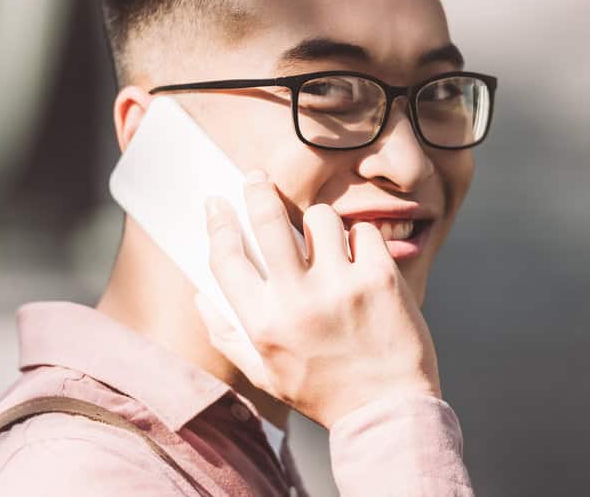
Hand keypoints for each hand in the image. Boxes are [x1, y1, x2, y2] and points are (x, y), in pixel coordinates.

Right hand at [196, 169, 441, 428]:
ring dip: (317, 221)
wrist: (388, 411)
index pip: (226, 258)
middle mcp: (297, 301)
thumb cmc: (324, 393)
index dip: (218, 223)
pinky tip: (359, 258)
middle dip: (256, 189)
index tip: (217, 203)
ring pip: (319, 218)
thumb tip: (201, 294)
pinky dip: (359, 239)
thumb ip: (228, 334)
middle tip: (255, 177)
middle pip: (267, 221)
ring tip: (321, 238)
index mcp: (262, 324)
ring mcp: (341, 286)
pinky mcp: (380, 278)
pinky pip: (363, 231)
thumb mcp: (265, 374)